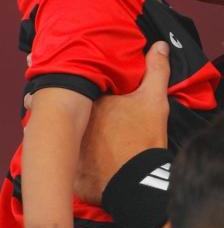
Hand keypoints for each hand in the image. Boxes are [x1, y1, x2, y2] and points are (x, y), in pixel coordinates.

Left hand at [74, 41, 169, 204]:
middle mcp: (75, 124)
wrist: (138, 182)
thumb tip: (160, 45)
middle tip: (59, 104)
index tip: (73, 78)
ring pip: (61, 138)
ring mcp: (71, 151)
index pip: (78, 86)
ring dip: (62, 134)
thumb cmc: (144, 137)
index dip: (79, 84)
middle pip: (64, 111)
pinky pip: (67, 165)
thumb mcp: (154, 100)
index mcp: (92, 102)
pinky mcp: (72, 175)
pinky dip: (72, 162)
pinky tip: (80, 159)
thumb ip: (156, 70)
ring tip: (73, 131)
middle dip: (59, 105)